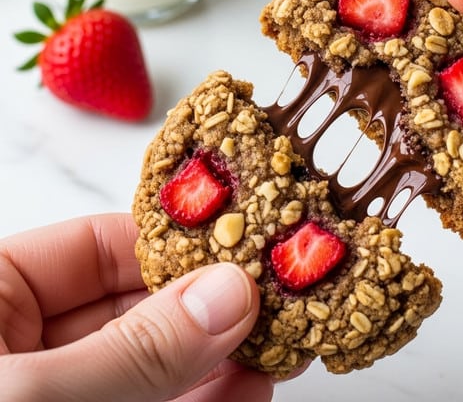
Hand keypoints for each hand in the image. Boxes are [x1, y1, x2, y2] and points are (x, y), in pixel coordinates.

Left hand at [0, 213, 273, 401]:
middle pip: (135, 303)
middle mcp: (23, 343)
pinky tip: (245, 387)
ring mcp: (57, 390)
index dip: (170, 241)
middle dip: (207, 302)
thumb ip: (133, 347)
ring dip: (217, 353)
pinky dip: (203, 398)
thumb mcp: (33, 394)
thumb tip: (226, 293)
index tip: (236, 240)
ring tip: (273, 340)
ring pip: (151, 360)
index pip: (94, 246)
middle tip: (269, 293)